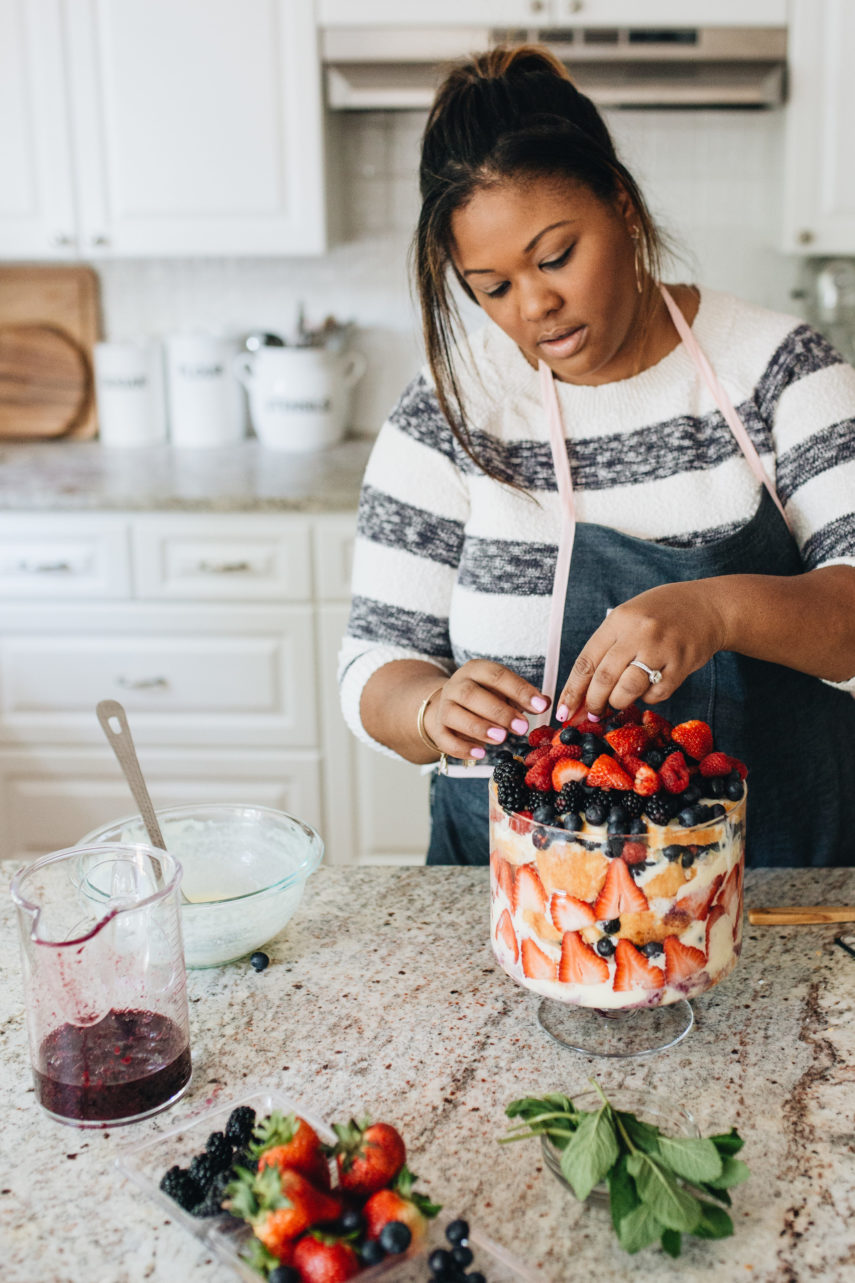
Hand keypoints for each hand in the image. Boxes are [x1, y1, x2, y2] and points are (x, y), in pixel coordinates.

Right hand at [423, 659, 549, 758]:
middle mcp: (457, 685)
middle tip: (522, 727)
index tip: (540, 706)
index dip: (519, 690)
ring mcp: (444, 706)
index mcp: (476, 670)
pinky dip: (463, 748)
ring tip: (502, 739)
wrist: (449, 706)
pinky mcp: (437, 729)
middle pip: (472, 694)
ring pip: (455, 715)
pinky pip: (445, 739)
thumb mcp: (504, 692)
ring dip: (479, 728)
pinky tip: (481, 754)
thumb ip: (523, 697)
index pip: (496, 675)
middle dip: (499, 711)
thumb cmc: (485, 698)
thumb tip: (545, 703)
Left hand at [557, 581, 727, 720]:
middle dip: (593, 703)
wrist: (709, 607)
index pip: (586, 661)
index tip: (563, 712)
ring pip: (627, 690)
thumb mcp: (628, 618)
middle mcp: (638, 632)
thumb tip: (583, 691)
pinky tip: (648, 689)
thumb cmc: (661, 614)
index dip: (572, 691)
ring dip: (617, 703)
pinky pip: (656, 694)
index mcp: (618, 620)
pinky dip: (648, 698)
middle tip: (592, 713)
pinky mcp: (681, 664)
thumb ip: (607, 649)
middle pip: (603, 678)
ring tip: (617, 702)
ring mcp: (661, 648)